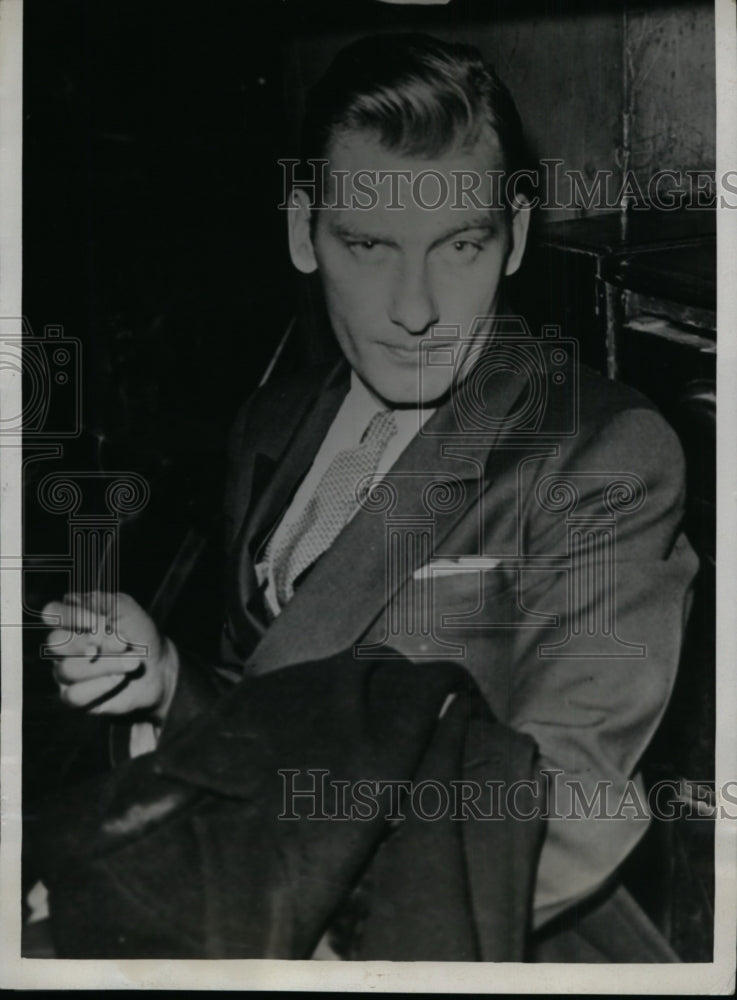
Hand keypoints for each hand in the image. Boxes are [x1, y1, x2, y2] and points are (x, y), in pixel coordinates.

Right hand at [41, 591, 178, 721]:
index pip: (52, 612)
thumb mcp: (126, 609)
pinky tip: (120, 679)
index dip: (72, 616)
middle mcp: (64, 645)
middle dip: (93, 642)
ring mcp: (65, 672)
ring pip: (66, 669)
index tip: (100, 620)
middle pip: (55, 642)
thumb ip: (100, 601)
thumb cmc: (139, 635)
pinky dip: (100, 686)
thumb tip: (73, 602)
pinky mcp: (74, 697)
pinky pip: (73, 695)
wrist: (159, 667)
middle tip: (123, 643)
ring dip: (105, 664)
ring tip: (133, 662)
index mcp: (72, 619)